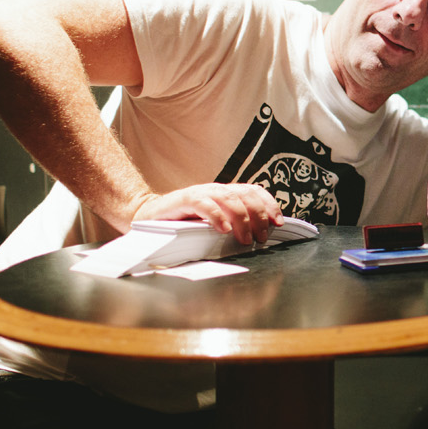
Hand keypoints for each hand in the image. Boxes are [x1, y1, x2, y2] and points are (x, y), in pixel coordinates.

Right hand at [133, 183, 284, 245]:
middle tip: (262, 237)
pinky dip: (216, 215)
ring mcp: (200, 193)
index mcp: (226, 194)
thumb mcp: (214, 226)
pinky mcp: (183, 199)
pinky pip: (203, 203)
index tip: (279, 223)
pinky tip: (223, 229)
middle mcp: (215, 190)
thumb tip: (259, 238)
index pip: (253, 192)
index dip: (269, 205)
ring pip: (229, 197)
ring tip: (246, 238)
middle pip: (245, 195)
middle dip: (259, 216)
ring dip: (242, 219)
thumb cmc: (183, 224)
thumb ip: (233, 227)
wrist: (148, 218)